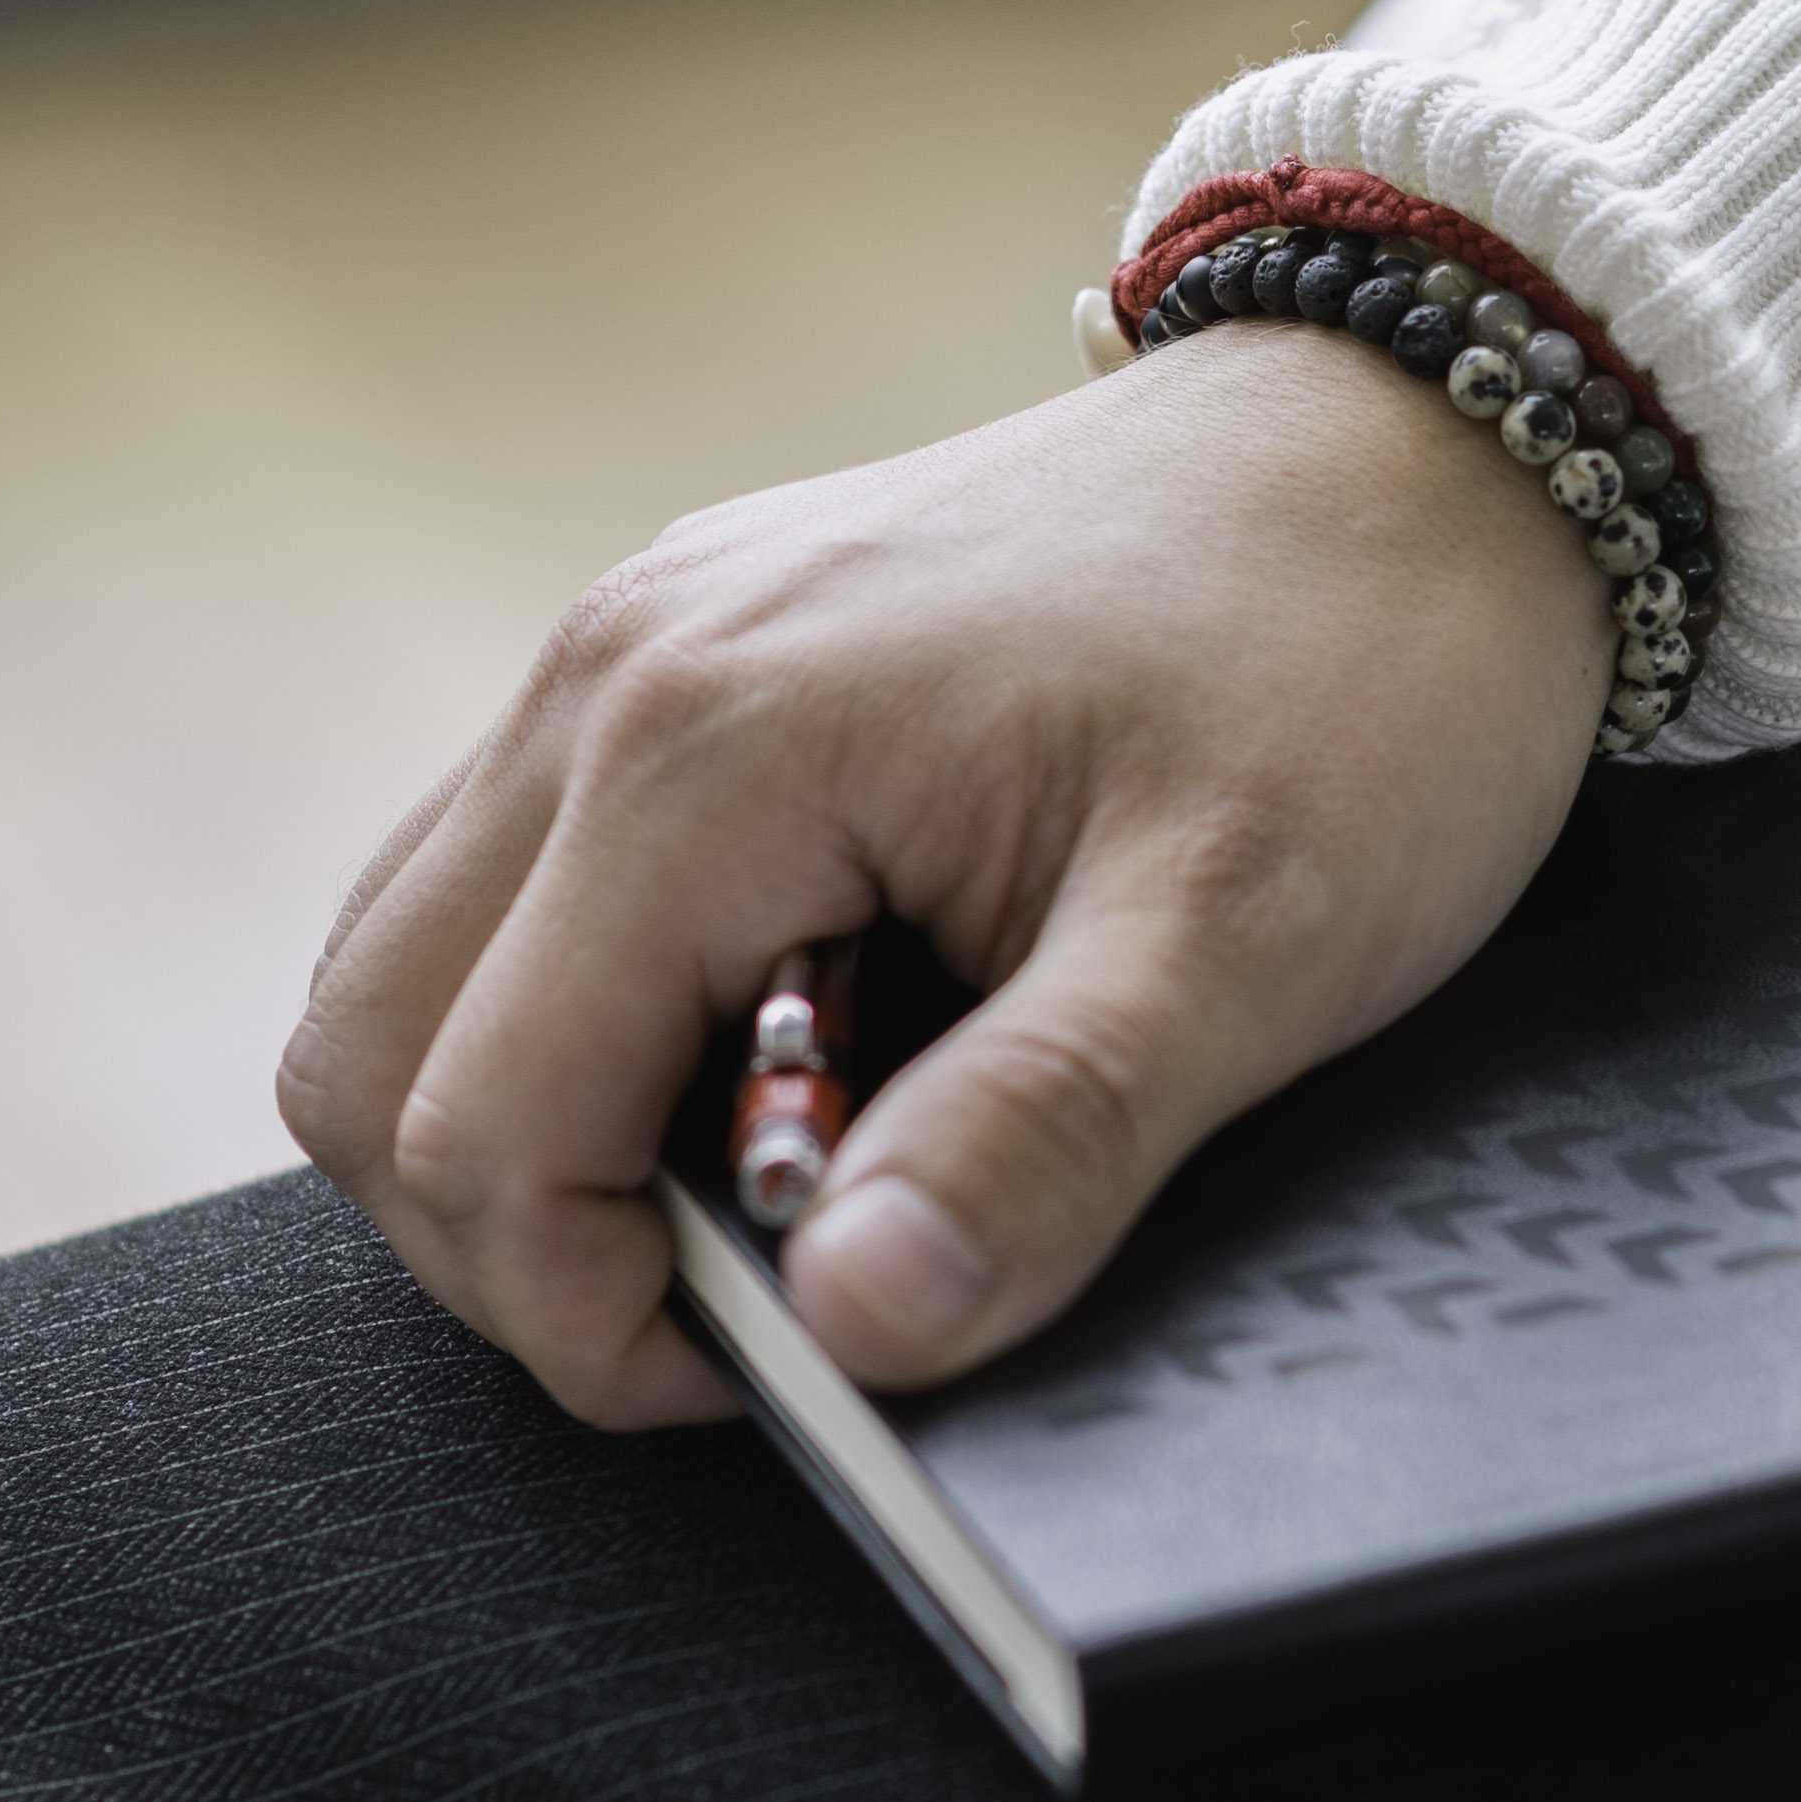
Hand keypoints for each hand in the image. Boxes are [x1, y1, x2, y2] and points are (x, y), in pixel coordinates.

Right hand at [285, 327, 1611, 1416]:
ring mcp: (631, 650)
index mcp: (706, 747)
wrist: (1429, 435)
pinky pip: (525, 886)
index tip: (799, 1366)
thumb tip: (849, 1327)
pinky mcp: (688, 656)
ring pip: (417, 973)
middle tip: (777, 1295)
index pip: (475, 1133)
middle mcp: (609, 678)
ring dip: (554, 1129)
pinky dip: (604, 1018)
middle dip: (529, 1243)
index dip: (596, 1318)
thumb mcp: (1252, 941)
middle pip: (372, 1064)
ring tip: (803, 1169)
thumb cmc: (1364, 662)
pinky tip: (810, 1043)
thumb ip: (1040, 1140)